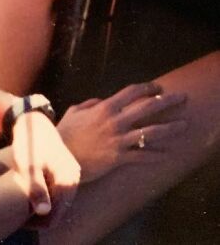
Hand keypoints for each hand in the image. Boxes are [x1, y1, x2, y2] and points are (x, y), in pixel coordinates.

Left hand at [10, 111, 80, 224]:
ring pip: (59, 201)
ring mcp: (72, 173)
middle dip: (41, 216)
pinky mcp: (67, 169)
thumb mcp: (28, 165)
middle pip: (58, 210)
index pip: (55, 215)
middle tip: (20, 214)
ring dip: (44, 206)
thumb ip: (36, 188)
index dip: (37, 223)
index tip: (20, 221)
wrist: (32, 120)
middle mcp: (74, 178)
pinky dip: (47, 195)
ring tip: (24, 204)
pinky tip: (32, 192)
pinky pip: (58, 190)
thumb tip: (44, 212)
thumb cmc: (28, 142)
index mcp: (67, 179)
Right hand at [57, 81, 187, 182]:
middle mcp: (115, 122)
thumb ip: (90, 104)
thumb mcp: (74, 111)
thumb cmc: (65, 133)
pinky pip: (142, 156)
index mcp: (105, 107)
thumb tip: (101, 101)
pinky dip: (156, 155)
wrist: (61, 157)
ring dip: (170, 128)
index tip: (157, 87)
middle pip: (147, 108)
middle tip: (181, 98)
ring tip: (184, 125)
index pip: (131, 92)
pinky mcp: (119, 158)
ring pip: (151, 132)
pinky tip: (167, 155)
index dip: (147, 88)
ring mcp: (119, 140)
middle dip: (166, 101)